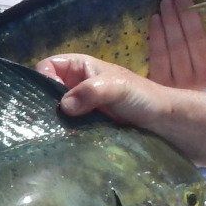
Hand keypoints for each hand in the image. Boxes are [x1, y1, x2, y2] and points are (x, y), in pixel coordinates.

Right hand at [38, 52, 175, 129]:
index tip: (49, 99)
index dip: (42, 79)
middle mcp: (75, 83)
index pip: (46, 66)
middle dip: (44, 103)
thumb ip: (91, 91)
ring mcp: (79, 105)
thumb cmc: (141, 97)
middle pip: (46, 89)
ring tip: (52, 133)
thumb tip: (64, 106)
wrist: (163, 122)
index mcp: (79, 66)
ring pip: (55, 109)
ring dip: (54, 120)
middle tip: (44, 121)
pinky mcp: (84, 123)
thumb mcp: (116, 87)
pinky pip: (66, 125)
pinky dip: (63, 131)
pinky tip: (62, 140)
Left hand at [146, 0, 205, 90]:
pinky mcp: (163, 83)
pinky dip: (157, 33)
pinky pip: (160, 54)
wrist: (171, 98)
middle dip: (188, 12)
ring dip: (171, 19)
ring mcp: (185, 82)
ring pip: (177, 45)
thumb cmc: (192, 67)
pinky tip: (155, 19)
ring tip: (166, 2)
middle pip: (197, 38)